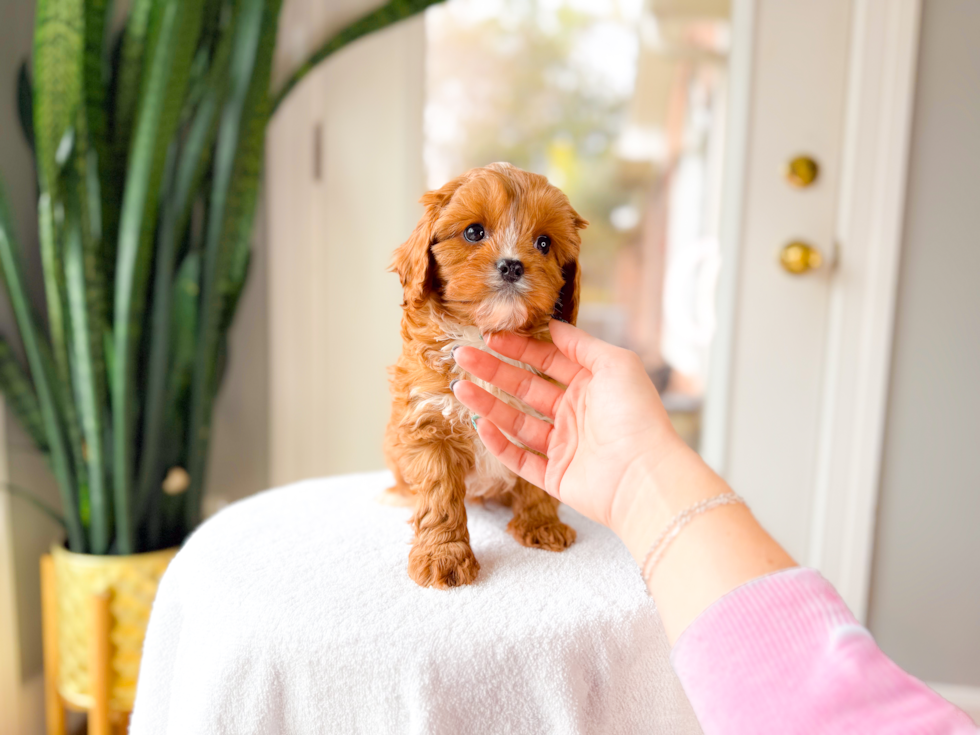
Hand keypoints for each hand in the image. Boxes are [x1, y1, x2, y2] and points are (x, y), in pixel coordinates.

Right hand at [451, 320, 690, 536]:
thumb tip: (553, 325)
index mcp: (592, 386)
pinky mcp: (556, 477)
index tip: (492, 336)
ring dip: (488, 404)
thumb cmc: (636, 415)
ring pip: (517, 422)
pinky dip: (500, 443)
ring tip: (461, 387)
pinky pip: (520, 459)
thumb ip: (581, 344)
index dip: (520, 348)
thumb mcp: (615, 364)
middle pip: (526, 388)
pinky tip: (481, 424)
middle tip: (464, 356)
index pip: (547, 361)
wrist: (644, 475)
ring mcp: (565, 447)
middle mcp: (577, 415)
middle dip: (494, 371)